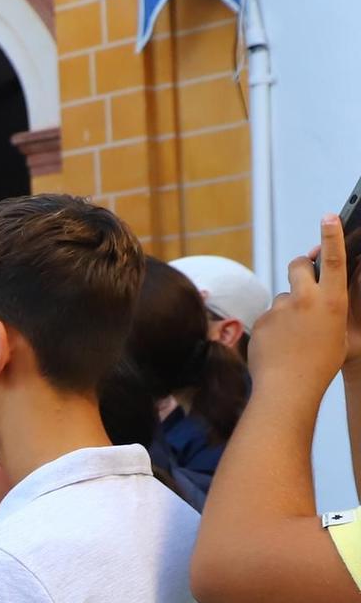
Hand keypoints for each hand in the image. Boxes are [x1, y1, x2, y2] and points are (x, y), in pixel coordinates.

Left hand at [251, 215, 349, 390]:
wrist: (289, 386)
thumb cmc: (321, 363)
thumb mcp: (341, 333)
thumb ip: (330, 308)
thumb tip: (320, 294)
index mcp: (332, 301)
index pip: (333, 260)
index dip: (331, 235)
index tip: (329, 217)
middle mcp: (305, 299)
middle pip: (298, 265)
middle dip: (300, 266)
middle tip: (304, 274)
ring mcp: (281, 308)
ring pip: (284, 295)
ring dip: (288, 305)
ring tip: (294, 334)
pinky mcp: (262, 318)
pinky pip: (271, 314)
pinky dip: (275, 324)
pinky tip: (280, 344)